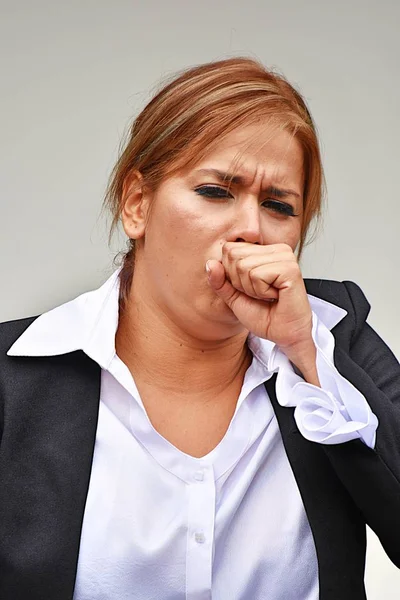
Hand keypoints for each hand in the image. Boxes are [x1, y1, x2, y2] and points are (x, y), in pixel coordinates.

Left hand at [207, 242, 318, 382]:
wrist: (283, 334)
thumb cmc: (264, 316)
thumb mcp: (234, 296)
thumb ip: (220, 280)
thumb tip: (210, 263)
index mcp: (265, 250)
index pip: (229, 249)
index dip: (232, 275)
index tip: (251, 289)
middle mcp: (277, 249)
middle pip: (234, 255)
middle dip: (240, 282)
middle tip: (259, 294)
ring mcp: (285, 256)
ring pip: (244, 266)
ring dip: (251, 288)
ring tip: (268, 296)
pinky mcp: (290, 268)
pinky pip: (257, 275)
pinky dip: (260, 291)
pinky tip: (275, 296)